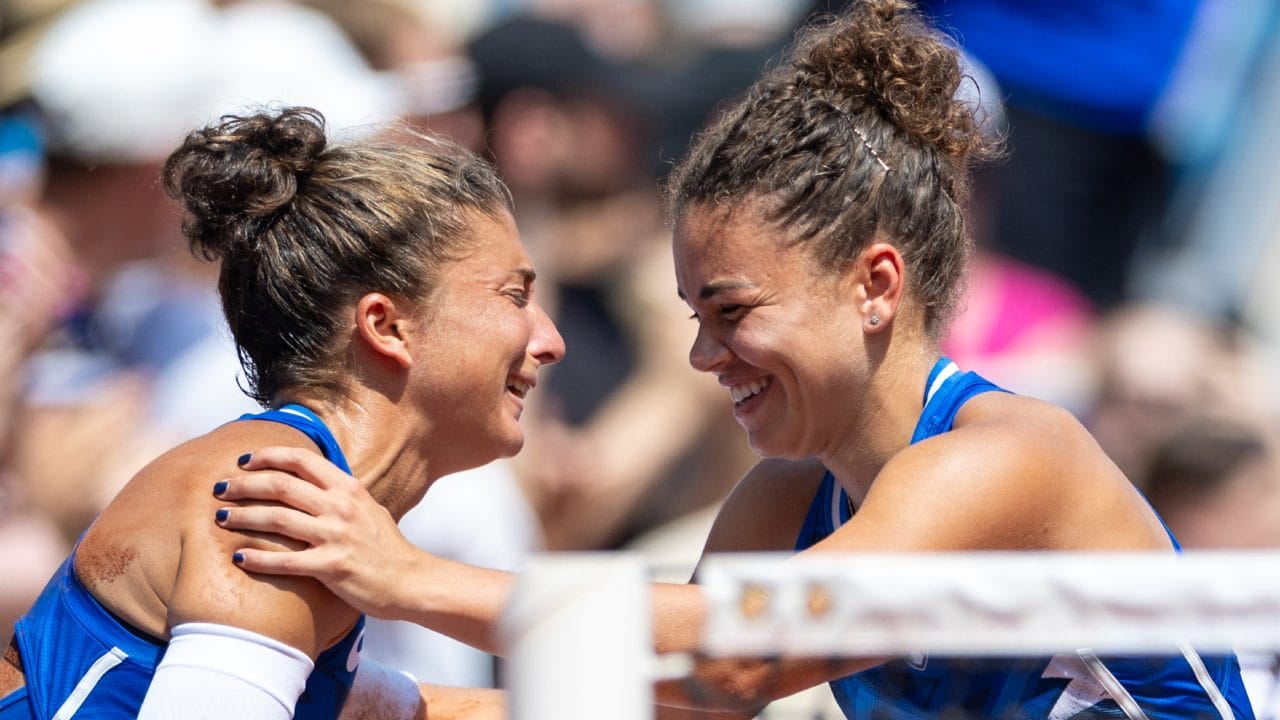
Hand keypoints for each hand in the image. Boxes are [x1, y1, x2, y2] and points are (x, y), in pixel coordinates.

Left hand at [213, 446, 423, 620]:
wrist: (409, 580)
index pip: (301, 460)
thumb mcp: (367, 508)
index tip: (244, 461)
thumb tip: (309, 481)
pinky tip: (239, 557)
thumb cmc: (386, 546)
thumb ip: (339, 493)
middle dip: (244, 484)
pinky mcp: (331, 567)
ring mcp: (336, 536)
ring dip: (242, 516)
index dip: (267, 456)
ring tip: (220, 518)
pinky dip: (258, 558)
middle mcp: (340, 507)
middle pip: (280, 485)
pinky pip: (285, 560)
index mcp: (348, 488)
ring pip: (277, 518)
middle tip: (221, 488)